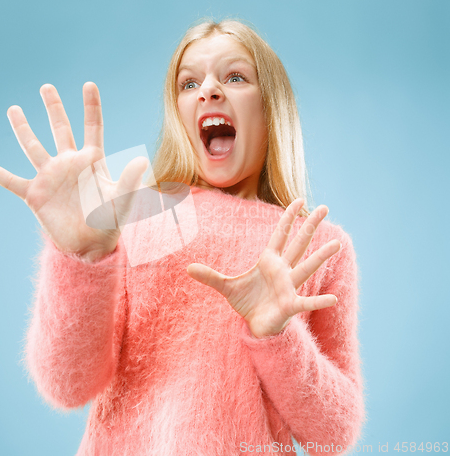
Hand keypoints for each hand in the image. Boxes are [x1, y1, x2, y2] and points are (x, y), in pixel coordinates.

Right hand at [0, 82, 148, 262]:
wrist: (91, 245)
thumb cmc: (110, 221)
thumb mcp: (121, 200)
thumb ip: (130, 180)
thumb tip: (142, 159)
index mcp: (92, 162)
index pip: (92, 127)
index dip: (91, 106)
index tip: (89, 85)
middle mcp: (69, 164)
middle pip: (61, 129)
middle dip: (54, 108)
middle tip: (47, 87)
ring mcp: (50, 177)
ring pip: (33, 147)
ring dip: (23, 129)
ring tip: (14, 109)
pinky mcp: (35, 194)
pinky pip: (11, 180)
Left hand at [186, 198, 340, 337]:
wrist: (255, 324)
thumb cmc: (247, 301)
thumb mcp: (226, 287)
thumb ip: (209, 276)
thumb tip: (187, 268)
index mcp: (269, 261)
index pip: (280, 234)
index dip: (288, 217)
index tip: (298, 199)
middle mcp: (283, 270)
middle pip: (299, 243)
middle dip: (311, 226)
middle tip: (326, 208)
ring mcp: (289, 287)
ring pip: (307, 267)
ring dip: (321, 256)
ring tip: (337, 243)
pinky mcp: (290, 306)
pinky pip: (306, 302)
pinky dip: (319, 301)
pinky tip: (333, 299)